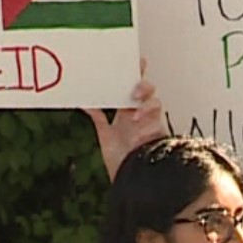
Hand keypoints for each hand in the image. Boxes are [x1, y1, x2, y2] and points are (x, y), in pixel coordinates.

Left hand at [86, 65, 165, 180]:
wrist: (128, 181)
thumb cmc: (119, 160)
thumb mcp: (105, 136)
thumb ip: (98, 118)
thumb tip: (83, 103)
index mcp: (128, 111)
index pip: (135, 86)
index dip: (139, 72)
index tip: (138, 60)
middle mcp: (141, 116)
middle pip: (149, 92)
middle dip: (144, 87)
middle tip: (135, 90)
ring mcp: (151, 127)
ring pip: (156, 106)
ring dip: (147, 107)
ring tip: (136, 115)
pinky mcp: (159, 139)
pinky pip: (157, 126)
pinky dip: (149, 127)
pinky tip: (140, 131)